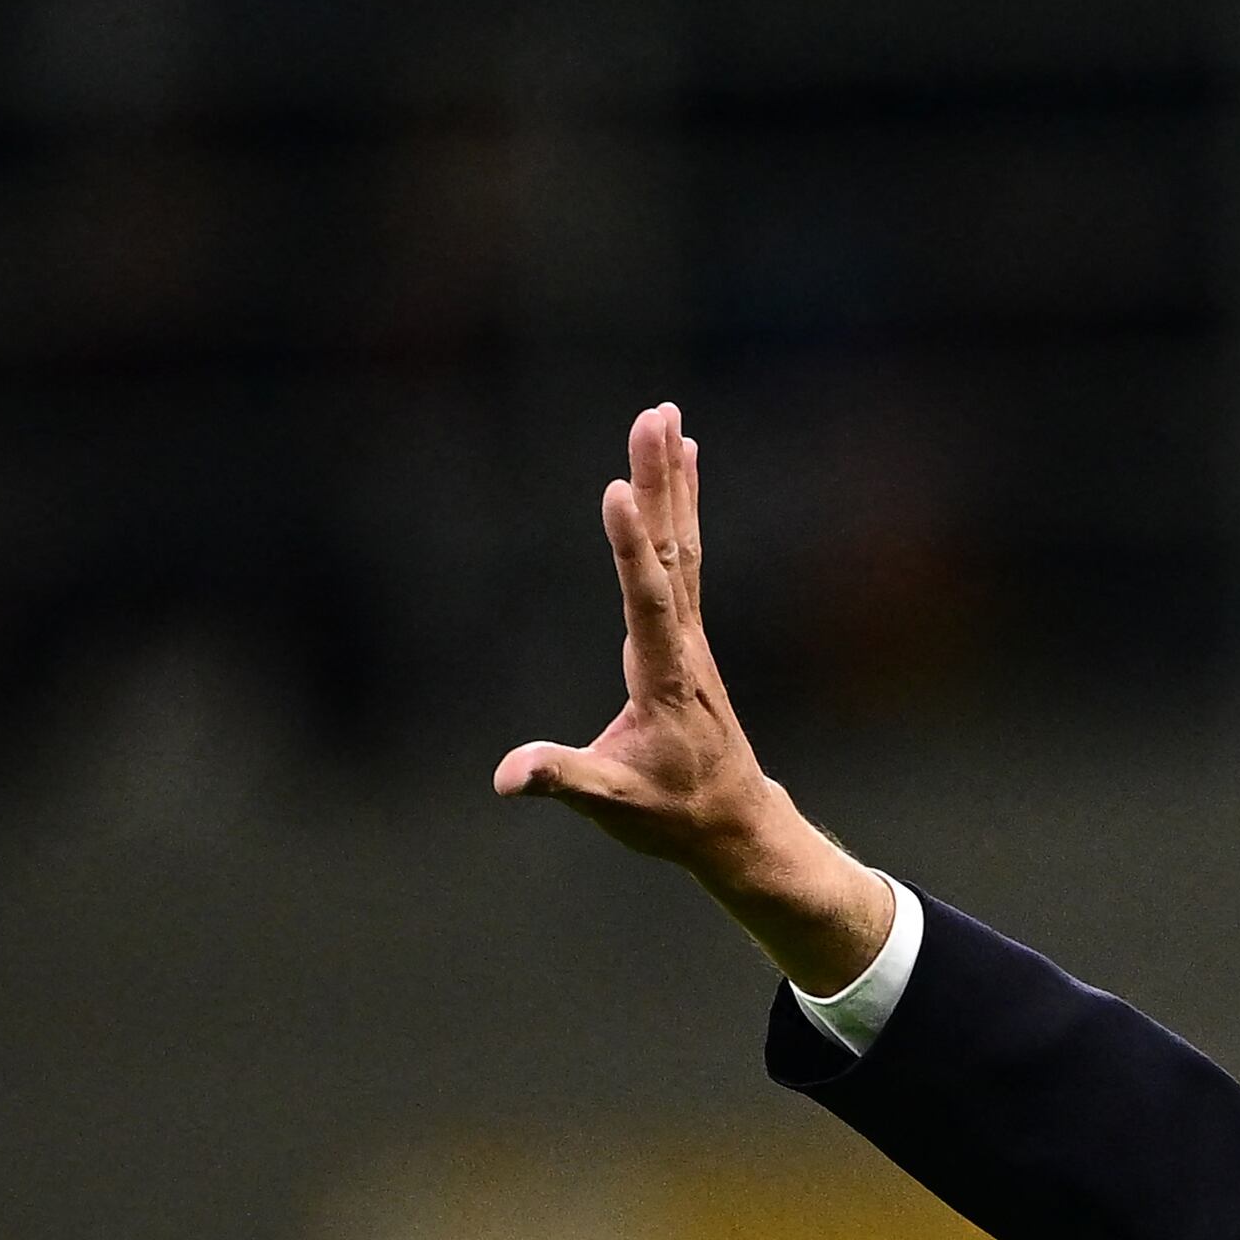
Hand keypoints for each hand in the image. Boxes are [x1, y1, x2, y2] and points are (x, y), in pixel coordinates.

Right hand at [496, 404, 895, 992]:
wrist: (732, 822)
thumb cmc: (672, 814)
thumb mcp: (613, 805)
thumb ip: (563, 780)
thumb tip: (507, 777)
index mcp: (663, 675)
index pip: (646, 599)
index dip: (631, 546)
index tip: (616, 490)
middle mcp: (682, 642)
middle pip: (671, 549)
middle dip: (659, 482)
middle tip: (655, 416)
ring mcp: (688, 633)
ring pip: (680, 543)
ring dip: (671, 481)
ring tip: (665, 419)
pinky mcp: (685, 633)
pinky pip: (684, 557)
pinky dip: (680, 509)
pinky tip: (682, 469)